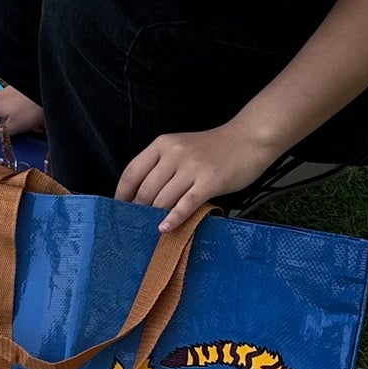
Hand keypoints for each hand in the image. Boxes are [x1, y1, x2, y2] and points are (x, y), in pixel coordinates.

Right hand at [0, 85, 45, 137]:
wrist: (47, 90)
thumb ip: (2, 132)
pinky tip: (37, 115)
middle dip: (3, 118)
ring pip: (9, 104)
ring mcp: (12, 89)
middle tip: (14, 126)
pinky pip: (21, 101)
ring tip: (30, 123)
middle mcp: (1, 93)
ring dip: (16, 115)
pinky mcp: (24, 88)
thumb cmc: (27, 110)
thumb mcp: (13, 127)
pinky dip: (26, 109)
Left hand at [115, 125, 278, 232]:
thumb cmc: (212, 148)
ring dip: (154, 216)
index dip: (122, 194)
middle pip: (146, 189)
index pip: (132, 172)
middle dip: (138, 210)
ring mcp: (192, 167)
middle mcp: (174, 154)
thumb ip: (161, 165)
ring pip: (163, 199)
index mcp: (162, 144)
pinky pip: (186, 204)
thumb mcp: (180, 147)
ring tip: (148, 229)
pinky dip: (173, 218)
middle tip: (134, 224)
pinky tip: (165, 228)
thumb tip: (141, 195)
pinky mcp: (210, 182)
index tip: (119, 209)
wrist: (248, 139)